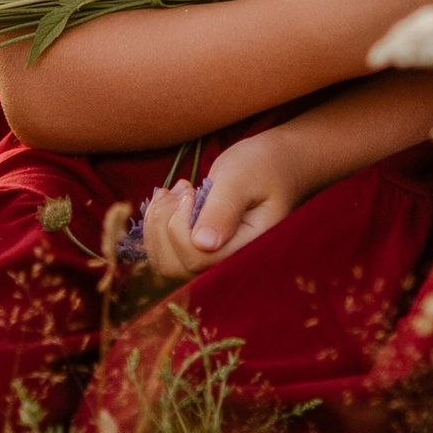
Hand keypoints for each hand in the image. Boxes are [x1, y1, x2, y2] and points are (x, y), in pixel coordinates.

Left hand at [143, 135, 300, 279]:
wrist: (277, 164)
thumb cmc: (263, 165)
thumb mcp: (242, 177)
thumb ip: (224, 208)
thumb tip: (203, 243)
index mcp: (246, 251)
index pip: (197, 258)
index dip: (180, 226)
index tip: (190, 191)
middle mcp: (228, 264)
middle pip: (175, 267)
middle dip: (164, 225)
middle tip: (182, 189)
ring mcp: (212, 260)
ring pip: (165, 263)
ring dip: (157, 224)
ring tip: (174, 192)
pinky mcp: (200, 251)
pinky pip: (165, 253)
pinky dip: (156, 226)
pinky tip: (169, 199)